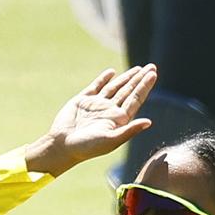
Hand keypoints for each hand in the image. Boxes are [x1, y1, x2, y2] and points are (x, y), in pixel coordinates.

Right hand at [25, 64, 157, 176]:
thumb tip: (149, 122)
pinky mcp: (82, 101)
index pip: (135, 99)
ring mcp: (96, 105)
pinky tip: (112, 73)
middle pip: (128, 91)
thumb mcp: (111, 140)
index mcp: (118, 120)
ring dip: (126, 78)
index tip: (153, 74)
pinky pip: (96, 87)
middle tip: (152, 67)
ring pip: (115, 87)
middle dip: (139, 79)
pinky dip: (103, 79)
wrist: (62, 146)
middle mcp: (109, 111)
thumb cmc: (87, 147)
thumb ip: (129, 131)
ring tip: (138, 69)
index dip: (144, 87)